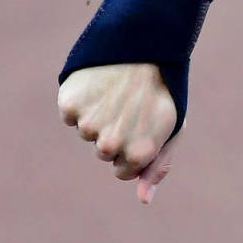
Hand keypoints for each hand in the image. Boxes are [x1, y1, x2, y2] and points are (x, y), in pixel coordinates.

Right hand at [58, 63, 178, 203]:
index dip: (132, 150)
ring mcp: (88, 123)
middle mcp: (111, 143)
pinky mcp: (70, 104)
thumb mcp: (173, 126)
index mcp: (139, 152)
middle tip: (133, 104)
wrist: (145, 43)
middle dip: (116, 132)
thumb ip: (159, 165)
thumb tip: (144, 199)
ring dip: (99, 114)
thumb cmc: (162, 88)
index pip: (122, 172)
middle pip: (103, 152)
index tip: (143, 127)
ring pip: (86, 132)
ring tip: (118, 91)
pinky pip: (71, 113)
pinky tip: (100, 83)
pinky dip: (82, 100)